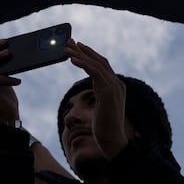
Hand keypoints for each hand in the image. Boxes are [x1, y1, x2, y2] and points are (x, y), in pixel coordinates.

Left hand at [65, 40, 128, 158]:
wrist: (113, 141)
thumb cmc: (105, 129)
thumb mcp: (102, 109)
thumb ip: (101, 97)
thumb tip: (95, 95)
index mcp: (116, 87)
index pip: (103, 65)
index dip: (90, 55)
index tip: (78, 47)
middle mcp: (117, 84)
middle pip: (99, 60)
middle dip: (83, 50)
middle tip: (69, 41)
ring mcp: (114, 87)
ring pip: (95, 64)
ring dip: (80, 54)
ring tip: (66, 48)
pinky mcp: (108, 91)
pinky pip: (94, 72)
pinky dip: (83, 63)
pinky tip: (72, 59)